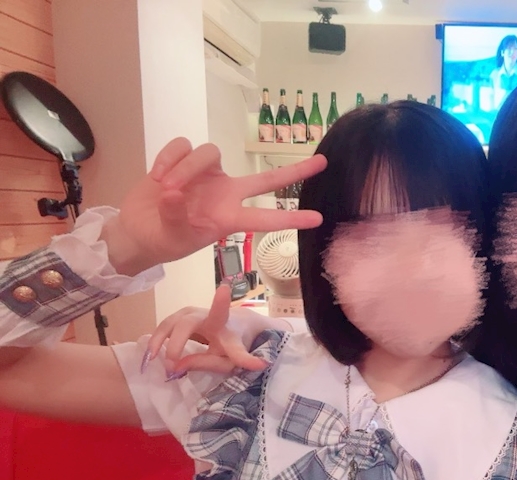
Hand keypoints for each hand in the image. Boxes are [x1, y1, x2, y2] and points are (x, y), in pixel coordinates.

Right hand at [103, 138, 326, 274]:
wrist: (138, 230)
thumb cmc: (163, 239)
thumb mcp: (173, 236)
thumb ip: (176, 216)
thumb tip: (175, 193)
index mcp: (228, 218)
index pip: (265, 218)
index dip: (290, 218)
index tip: (318, 219)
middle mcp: (225, 193)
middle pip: (266, 179)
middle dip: (294, 171)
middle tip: (322, 163)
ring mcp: (207, 175)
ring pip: (209, 153)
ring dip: (185, 168)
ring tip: (167, 188)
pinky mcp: (184, 159)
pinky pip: (182, 146)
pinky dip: (168, 158)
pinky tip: (157, 176)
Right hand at [144, 283, 286, 375]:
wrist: (233, 326)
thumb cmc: (230, 345)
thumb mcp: (226, 361)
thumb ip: (206, 364)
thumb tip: (176, 368)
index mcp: (222, 324)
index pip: (221, 312)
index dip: (221, 302)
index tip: (224, 288)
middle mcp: (204, 314)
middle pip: (186, 324)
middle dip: (176, 344)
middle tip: (171, 365)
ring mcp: (189, 313)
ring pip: (170, 323)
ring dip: (158, 340)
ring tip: (153, 358)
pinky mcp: (179, 316)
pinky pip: (164, 327)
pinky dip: (156, 340)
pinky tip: (152, 353)